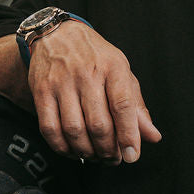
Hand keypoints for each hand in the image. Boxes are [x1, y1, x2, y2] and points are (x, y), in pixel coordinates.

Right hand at [28, 21, 161, 164]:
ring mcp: (61, 83)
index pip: (123, 106)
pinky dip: (62, 147)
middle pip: (98, 124)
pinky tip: (73, 150)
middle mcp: (87, 74)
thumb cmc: (95, 58)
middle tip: (113, 158)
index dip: (129, 135)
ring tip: (95, 156)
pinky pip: (49, 128)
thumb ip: (136, 106)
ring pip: (73, 130)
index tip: (131, 155)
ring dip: (86, 152)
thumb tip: (152, 136)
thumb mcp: (122, 73)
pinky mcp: (41, 91)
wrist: (56, 34)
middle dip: (108, 150)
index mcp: (113, 68)